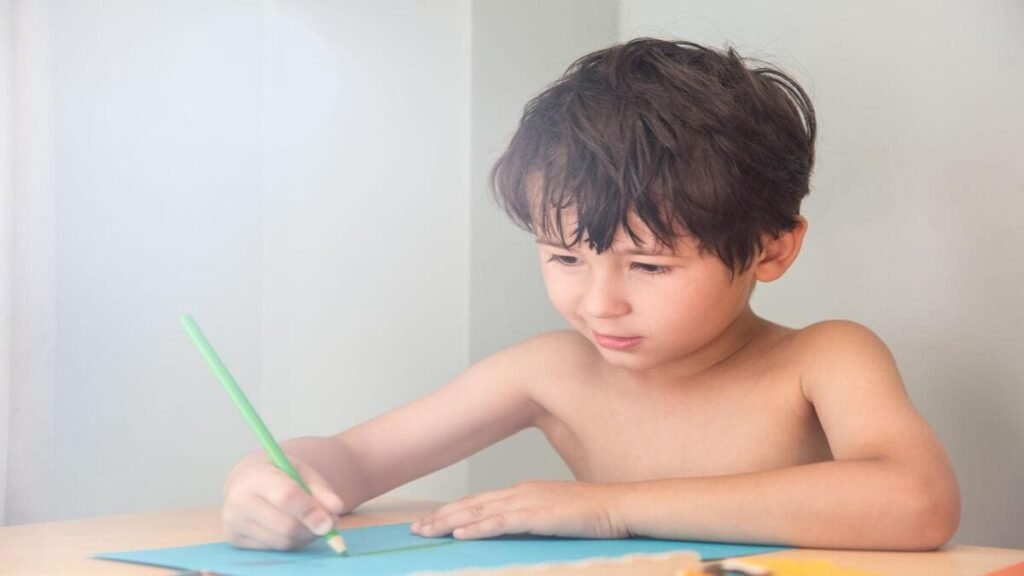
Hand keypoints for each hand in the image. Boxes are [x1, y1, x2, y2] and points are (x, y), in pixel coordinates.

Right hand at [221, 453, 345, 550]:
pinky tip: (293, 527)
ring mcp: (233, 522)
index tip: (331, 522)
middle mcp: (239, 500)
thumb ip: (321, 490)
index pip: (286, 497)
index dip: (310, 511)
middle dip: (312, 528)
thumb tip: (336, 510)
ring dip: (305, 537)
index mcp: (256, 476)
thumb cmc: (279, 474)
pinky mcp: (234, 539)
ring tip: (311, 522)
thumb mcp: (302, 472)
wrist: (247, 481)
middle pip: (286, 525)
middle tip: (329, 524)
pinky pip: (274, 549)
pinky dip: (292, 542)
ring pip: (282, 541)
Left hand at [410, 481, 629, 539]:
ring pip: (479, 512)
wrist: (620, 506)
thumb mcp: (556, 515)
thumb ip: (534, 519)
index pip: (480, 501)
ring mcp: (529, 502)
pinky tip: (460, 534)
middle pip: (472, 504)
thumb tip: (516, 529)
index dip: (453, 510)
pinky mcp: (539, 515)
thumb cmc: (594, 514)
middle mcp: (521, 493)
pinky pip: (501, 523)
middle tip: (415, 528)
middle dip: (441, 516)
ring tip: (425, 531)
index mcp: (524, 492)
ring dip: (449, 521)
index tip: (431, 520)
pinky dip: (478, 527)